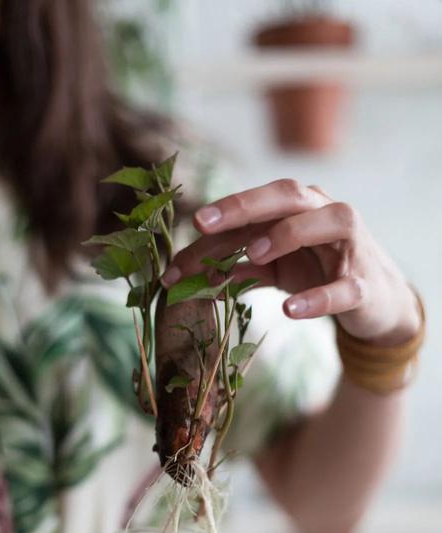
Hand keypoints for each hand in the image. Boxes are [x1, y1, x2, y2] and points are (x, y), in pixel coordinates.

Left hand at [161, 179, 419, 344]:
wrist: (374, 301)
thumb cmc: (318, 272)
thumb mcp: (273, 269)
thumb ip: (237, 268)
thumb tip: (190, 277)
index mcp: (297, 210)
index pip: (254, 207)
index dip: (218, 218)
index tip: (186, 229)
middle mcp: (324, 214)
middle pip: (286, 196)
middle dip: (243, 206)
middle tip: (202, 222)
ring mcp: (350, 245)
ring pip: (327, 222)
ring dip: (287, 235)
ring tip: (254, 254)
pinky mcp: (363, 284)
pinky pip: (344, 287)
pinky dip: (317, 297)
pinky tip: (290, 309)